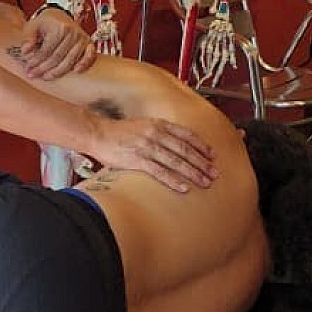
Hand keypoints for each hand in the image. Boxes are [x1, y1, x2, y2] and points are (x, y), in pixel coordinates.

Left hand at [20, 9, 95, 78]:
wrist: (59, 16)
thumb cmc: (45, 23)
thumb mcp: (33, 26)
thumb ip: (28, 38)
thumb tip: (25, 51)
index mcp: (59, 28)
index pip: (46, 50)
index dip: (36, 61)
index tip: (27, 68)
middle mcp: (73, 33)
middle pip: (57, 57)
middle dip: (44, 68)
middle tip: (33, 75)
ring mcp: (82, 38)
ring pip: (70, 60)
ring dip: (58, 72)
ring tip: (46, 77)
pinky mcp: (88, 43)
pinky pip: (89, 56)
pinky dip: (84, 64)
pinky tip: (76, 72)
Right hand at [91, 115, 216, 191]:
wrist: (97, 134)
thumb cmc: (117, 132)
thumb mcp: (142, 125)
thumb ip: (158, 132)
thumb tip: (173, 144)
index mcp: (158, 124)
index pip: (187, 135)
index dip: (202, 146)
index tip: (212, 156)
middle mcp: (156, 134)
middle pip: (185, 150)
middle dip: (202, 163)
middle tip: (214, 173)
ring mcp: (147, 147)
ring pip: (176, 162)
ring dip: (193, 173)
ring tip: (204, 182)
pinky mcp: (137, 160)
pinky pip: (160, 172)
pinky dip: (174, 180)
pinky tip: (183, 187)